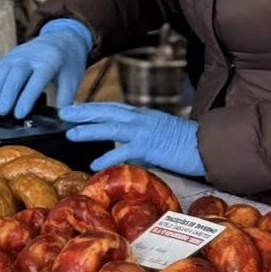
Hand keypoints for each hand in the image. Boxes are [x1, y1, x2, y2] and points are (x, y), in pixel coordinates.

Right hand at [0, 18, 91, 117]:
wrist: (62, 38)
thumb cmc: (68, 63)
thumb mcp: (72, 80)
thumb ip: (65, 100)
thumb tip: (59, 120)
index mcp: (50, 61)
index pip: (37, 80)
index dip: (27, 98)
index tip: (19, 115)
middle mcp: (32, 55)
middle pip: (16, 73)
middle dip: (7, 94)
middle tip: (1, 113)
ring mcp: (18, 54)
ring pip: (2, 71)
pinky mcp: (8, 55)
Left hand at [59, 102, 203, 176]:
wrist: (208, 146)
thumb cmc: (186, 145)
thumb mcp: (159, 138)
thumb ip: (140, 143)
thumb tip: (125, 154)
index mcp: (143, 116)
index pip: (112, 109)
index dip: (92, 108)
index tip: (74, 109)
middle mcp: (142, 119)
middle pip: (107, 112)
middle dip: (83, 111)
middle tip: (62, 113)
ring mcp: (146, 131)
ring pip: (111, 127)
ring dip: (89, 129)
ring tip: (71, 133)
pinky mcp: (151, 146)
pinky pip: (125, 151)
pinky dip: (108, 156)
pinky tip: (94, 163)